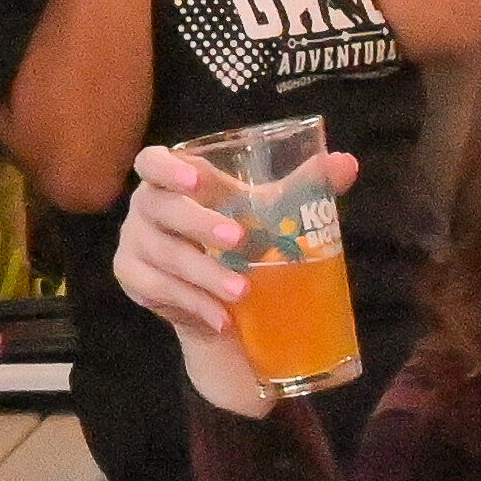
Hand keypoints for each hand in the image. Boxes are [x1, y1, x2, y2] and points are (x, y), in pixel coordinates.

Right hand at [111, 142, 357, 415]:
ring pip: (163, 255)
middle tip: (240, 241)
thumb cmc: (245, 235)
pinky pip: (157, 290)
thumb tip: (346, 163)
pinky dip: (192, 304)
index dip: (168, 168)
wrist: (224, 297)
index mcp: (174, 181)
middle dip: (200, 225)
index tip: (198, 182)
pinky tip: (221, 318)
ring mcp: (135, 243)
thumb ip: (307, 184)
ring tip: (242, 292)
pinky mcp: (133, 279)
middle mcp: (147, 207)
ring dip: (204, 274)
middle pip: (161, 209)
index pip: (153, 162)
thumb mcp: (275, 209)